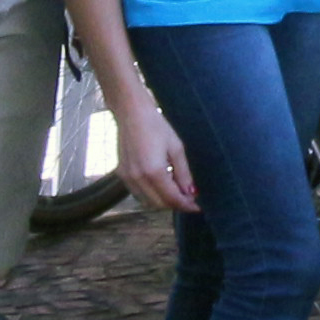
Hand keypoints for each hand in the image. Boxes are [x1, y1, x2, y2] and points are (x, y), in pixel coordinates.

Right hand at [113, 96, 195, 215]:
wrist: (131, 112)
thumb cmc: (156, 126)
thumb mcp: (176, 148)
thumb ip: (183, 173)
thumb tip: (191, 193)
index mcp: (154, 172)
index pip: (172, 198)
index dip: (186, 205)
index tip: (197, 207)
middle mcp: (138, 178)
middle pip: (159, 204)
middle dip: (175, 204)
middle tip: (188, 198)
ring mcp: (127, 177)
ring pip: (147, 202)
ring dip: (162, 201)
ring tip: (176, 191)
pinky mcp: (121, 174)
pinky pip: (138, 194)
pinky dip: (150, 195)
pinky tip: (160, 184)